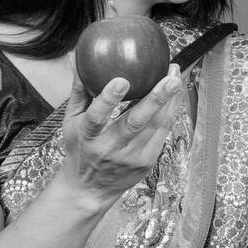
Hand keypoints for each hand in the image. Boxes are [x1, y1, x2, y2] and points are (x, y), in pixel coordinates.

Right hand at [62, 58, 182, 202]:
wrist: (90, 189)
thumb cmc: (80, 148)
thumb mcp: (71, 122)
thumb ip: (78, 91)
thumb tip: (77, 58)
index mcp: (89, 137)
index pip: (97, 118)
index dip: (109, 99)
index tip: (122, 80)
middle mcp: (111, 149)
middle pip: (136, 122)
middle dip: (156, 98)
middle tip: (171, 76)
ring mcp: (131, 158)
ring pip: (156, 126)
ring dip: (169, 101)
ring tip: (176, 77)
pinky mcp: (147, 162)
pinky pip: (161, 133)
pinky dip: (169, 113)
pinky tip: (174, 96)